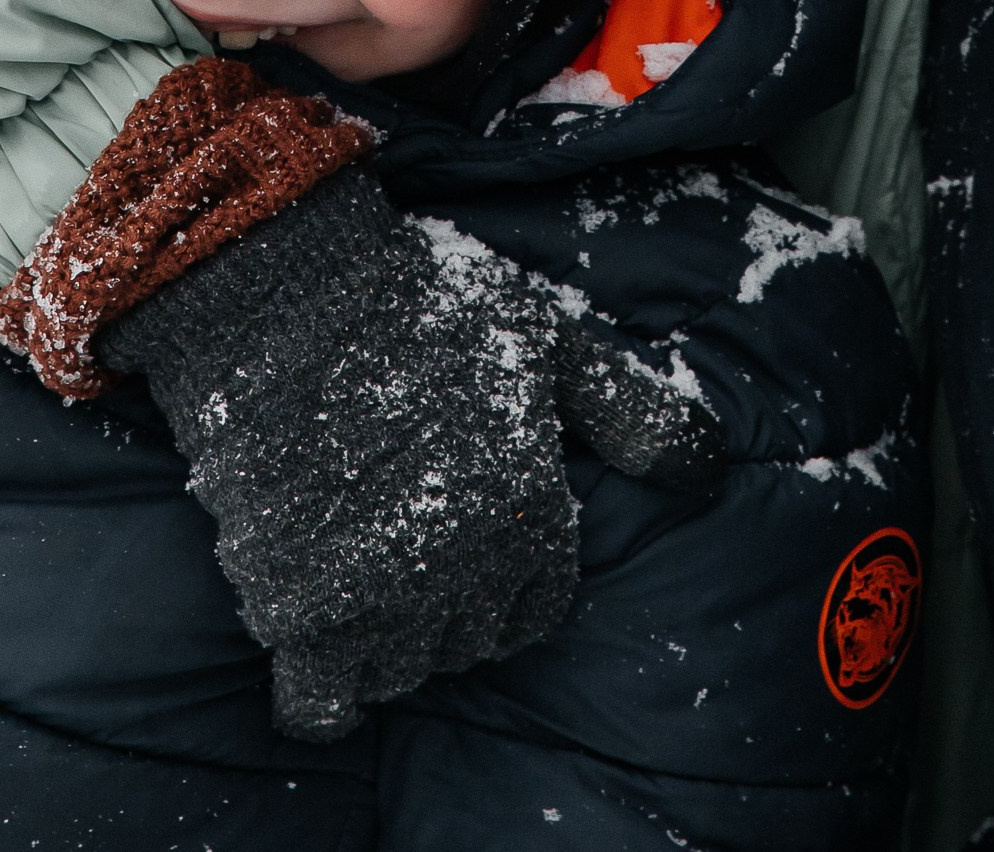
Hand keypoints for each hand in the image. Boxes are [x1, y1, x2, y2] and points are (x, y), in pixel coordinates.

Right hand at [102, 162, 724, 736]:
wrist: (288, 292)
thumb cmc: (422, 303)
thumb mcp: (546, 338)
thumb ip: (625, 408)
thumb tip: (704, 467)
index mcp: (529, 515)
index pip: (536, 607)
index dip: (505, 571)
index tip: (468, 525)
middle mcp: (462, 571)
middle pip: (466, 641)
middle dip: (443, 598)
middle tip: (402, 528)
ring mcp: (378, 598)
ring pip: (397, 671)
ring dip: (380, 633)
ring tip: (353, 551)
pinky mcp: (298, 608)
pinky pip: (321, 703)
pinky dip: (320, 686)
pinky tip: (315, 625)